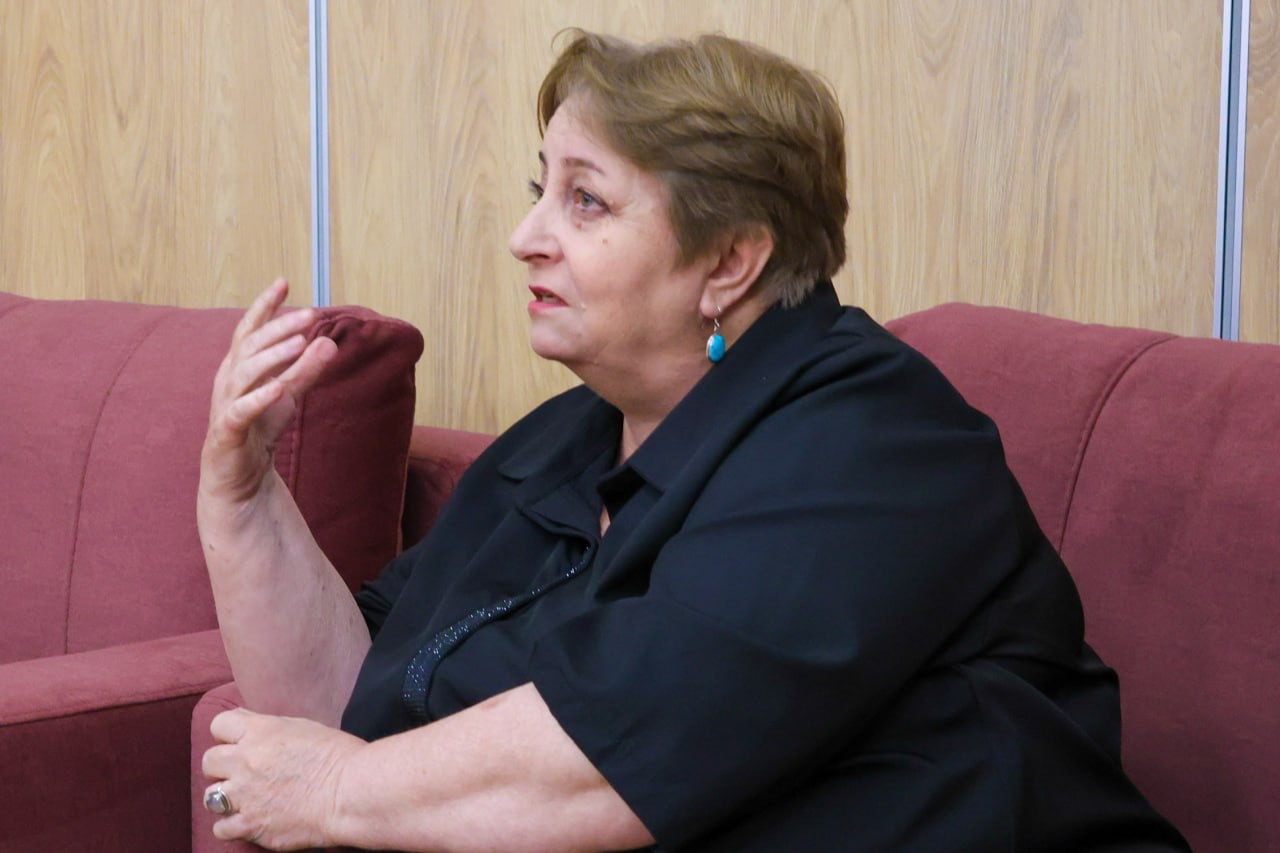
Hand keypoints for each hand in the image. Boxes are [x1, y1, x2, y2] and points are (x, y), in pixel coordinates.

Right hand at [201, 279, 335, 504]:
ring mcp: (224, 405)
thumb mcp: (288, 393)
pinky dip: (259, 399)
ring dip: (272, 357)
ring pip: (243, 373)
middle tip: (309, 315)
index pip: (249, 329)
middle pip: (249, 346)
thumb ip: (306, 369)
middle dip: (278, 328)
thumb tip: (330, 342)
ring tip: (300, 344)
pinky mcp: (226, 433)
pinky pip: (240, 412)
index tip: (283, 282)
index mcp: (239, 366)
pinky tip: (279, 389)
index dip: (264, 306)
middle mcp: (227, 380)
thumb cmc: (260, 428)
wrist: (240, 476)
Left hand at [202, 708, 363, 848]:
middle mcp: (245, 762)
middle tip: (242, 772)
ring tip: (245, 799)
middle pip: (209, 761)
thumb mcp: (303, 727)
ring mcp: (245, 795)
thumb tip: (245, 720)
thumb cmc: (337, 756)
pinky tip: (249, 820)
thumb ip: (268, 726)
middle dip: (223, 766)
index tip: (240, 742)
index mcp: (260, 732)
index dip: (229, 734)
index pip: (220, 725)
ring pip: (209, 796)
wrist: (351, 793)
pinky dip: (232, 825)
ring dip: (225, 797)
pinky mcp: (250, 824)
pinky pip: (221, 828)